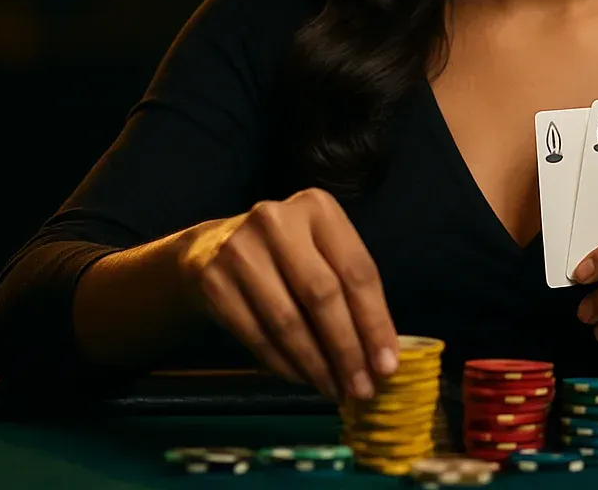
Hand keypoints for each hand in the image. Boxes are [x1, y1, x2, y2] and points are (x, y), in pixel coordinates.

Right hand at [178, 187, 399, 401]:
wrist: (210, 250)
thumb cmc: (286, 254)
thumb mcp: (322, 252)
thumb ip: (351, 291)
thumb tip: (382, 355)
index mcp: (318, 207)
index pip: (356, 270)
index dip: (375, 322)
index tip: (388, 365)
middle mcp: (278, 222)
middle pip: (322, 295)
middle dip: (347, 349)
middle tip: (362, 388)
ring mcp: (240, 250)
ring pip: (287, 321)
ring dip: (316, 364)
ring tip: (335, 390)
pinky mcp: (214, 282)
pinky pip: (257, 336)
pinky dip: (285, 364)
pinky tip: (303, 378)